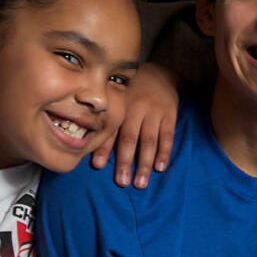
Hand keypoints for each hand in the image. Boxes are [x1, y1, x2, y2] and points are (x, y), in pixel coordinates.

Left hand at [90, 61, 179, 188]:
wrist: (160, 73)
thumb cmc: (132, 91)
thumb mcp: (117, 97)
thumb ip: (106, 117)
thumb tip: (87, 141)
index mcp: (120, 105)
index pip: (110, 130)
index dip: (103, 147)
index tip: (97, 166)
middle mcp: (136, 108)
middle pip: (129, 139)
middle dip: (124, 162)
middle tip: (122, 183)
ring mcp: (154, 112)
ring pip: (149, 141)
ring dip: (144, 163)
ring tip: (140, 183)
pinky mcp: (170, 114)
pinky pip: (167, 136)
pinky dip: (164, 152)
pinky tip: (159, 168)